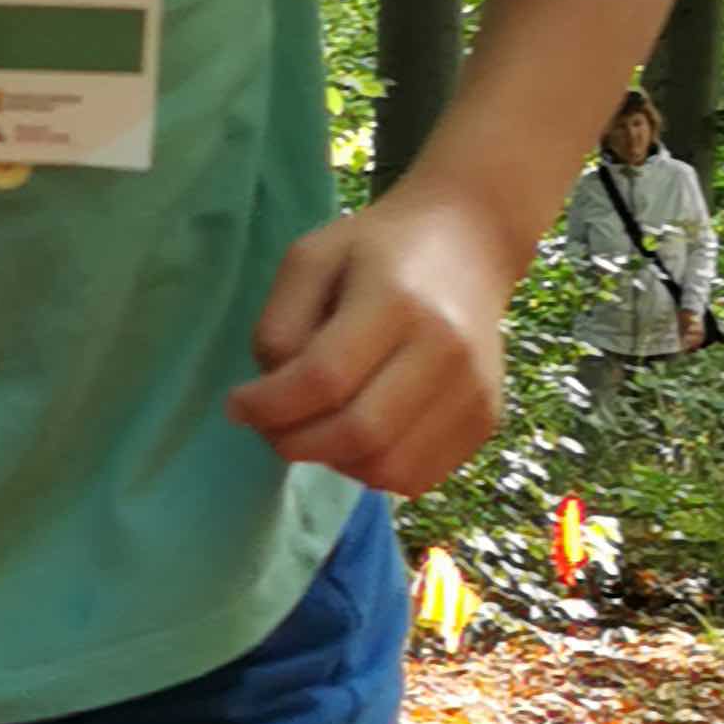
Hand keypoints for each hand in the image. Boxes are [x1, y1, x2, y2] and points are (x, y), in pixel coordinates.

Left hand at [231, 181, 511, 496]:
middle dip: (295, 443)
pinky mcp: (485, 419)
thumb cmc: (376, 250)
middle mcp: (447, 350)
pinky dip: (371, 470)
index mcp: (399, 299)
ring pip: (386, 468)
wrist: (467, 245)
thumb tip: (270, 402)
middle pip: (358, 433)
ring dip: (332, 461)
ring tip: (315, 428)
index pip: (324, 378)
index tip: (238, 405)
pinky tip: (356, 435)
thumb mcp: (310, 260)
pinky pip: (415, 478)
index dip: (269, 405)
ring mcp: (474, 391)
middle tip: (270, 427)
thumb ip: (280, 327)